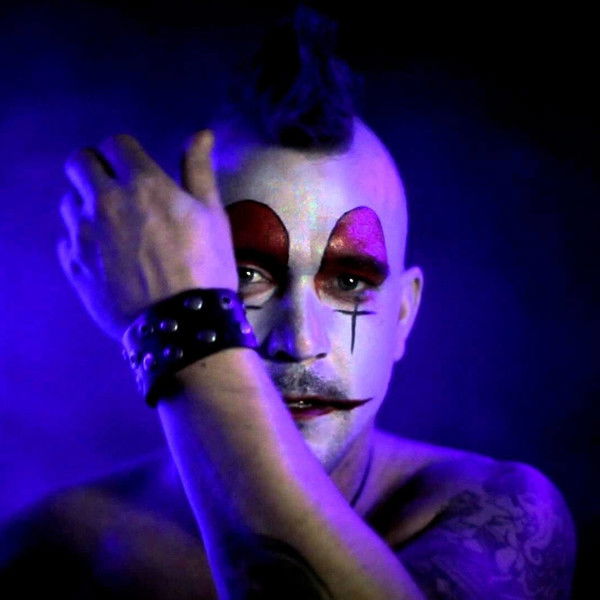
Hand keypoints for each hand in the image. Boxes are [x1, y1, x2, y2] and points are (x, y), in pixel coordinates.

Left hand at [58, 131, 237, 340]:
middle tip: (116, 189)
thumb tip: (201, 133)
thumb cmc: (206, 265)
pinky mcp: (73, 263)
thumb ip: (199, 169)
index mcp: (142, 183)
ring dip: (86, 203)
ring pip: (69, 200)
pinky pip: (66, 238)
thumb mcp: (212, 214)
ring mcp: (83, 233)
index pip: (115, 143)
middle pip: (79, 163)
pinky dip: (82, 238)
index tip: (136, 168)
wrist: (181, 324)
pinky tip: (105, 255)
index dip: (126, 153)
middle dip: (96, 168)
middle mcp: (104, 201)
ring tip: (112, 226)